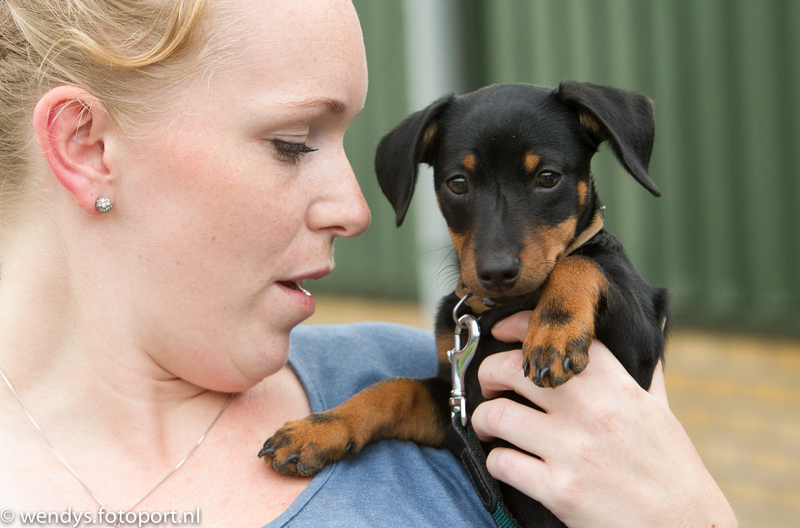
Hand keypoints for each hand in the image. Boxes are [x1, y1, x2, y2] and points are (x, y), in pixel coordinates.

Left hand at [471, 311, 737, 527]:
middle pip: (511, 369)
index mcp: (615, 386)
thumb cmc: (673, 471)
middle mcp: (590, 411)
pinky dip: (495, 461)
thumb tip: (649, 340)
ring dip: (483, 419)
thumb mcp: (662, 413)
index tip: (500, 331)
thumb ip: (646, 375)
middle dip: (487, 373)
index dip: (519, 326)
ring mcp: (571, 450)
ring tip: (489, 425)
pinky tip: (505, 462)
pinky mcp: (559, 490)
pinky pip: (502, 462)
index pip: (559, 335)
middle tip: (488, 385)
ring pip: (497, 414)